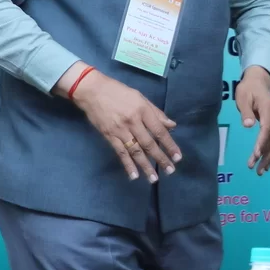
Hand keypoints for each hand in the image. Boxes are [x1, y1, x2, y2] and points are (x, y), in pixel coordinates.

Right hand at [66, 66, 180, 181]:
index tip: (178, 157)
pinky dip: (128, 165)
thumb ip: (156, 112)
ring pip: (136, 151)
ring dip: (146, 166)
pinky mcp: (109, 136)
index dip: (169, 145)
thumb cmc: (118, 92)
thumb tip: (172, 125)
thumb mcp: (139, 97)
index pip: (159, 131)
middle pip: (149, 143)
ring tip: (154, 178)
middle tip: (170, 171)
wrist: (92, 91)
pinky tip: (134, 175)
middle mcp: (133, 121)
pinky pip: (120, 153)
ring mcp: (120, 130)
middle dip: (161, 158)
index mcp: (142, 110)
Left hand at [235, 65, 269, 172]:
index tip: (256, 155)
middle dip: (266, 155)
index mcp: (269, 107)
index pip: (267, 128)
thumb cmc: (248, 89)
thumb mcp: (242, 97)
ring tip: (260, 171)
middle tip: (256, 170)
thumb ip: (245, 111)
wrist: (259, 82)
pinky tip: (266, 163)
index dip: (262, 142)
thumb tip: (247, 125)